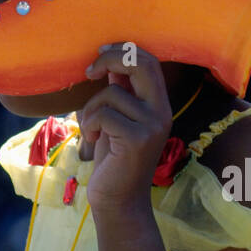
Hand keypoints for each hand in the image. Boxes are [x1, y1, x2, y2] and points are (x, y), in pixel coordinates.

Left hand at [79, 43, 172, 214]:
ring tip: (91, 129)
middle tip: (89, 71)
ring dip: (90, 108)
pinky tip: (92, 139)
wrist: (118, 200)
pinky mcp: (138, 140)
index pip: (149, 62)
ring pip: (111, 93)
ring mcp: (152, 126)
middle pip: (140, 65)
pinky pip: (104, 114)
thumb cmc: (114, 158)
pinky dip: (89, 124)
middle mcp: (162, 112)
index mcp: (159, 104)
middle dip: (110, 60)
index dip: (123, 50)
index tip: (100, 51)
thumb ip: (120, 91)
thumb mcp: (117, 119)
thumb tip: (111, 62)